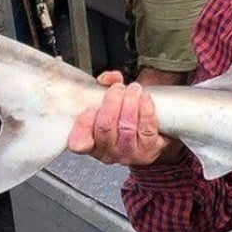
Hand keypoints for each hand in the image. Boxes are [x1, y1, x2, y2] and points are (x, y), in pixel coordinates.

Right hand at [68, 71, 182, 165]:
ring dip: (130, 104)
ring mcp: (128, 154)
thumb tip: (109, 78)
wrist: (153, 135)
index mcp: (90, 144)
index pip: (78, 142)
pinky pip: (146, 129)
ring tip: (133, 89)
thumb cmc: (123, 120)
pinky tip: (145, 98)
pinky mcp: (148, 151)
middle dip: (112, 103)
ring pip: (126, 127)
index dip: (84, 123)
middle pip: (105, 127)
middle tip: (118, 89)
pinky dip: (146, 110)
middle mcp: (107, 153)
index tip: (92, 106)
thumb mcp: (108, 105)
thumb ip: (103, 89)